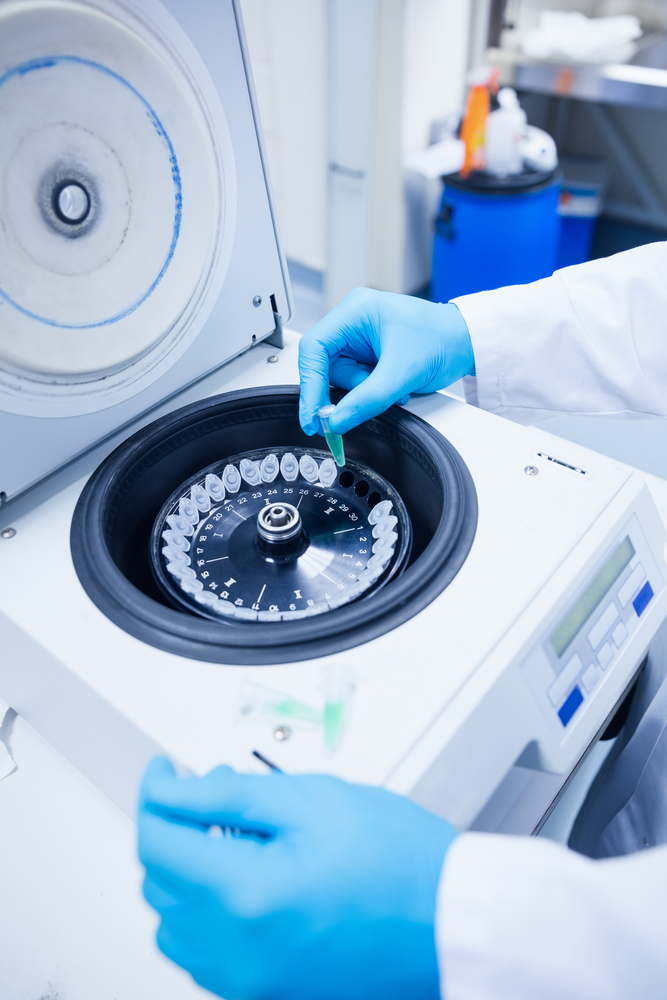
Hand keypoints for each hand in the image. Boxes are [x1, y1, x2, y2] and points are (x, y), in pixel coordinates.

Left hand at [139, 758, 456, 999]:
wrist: (452, 922)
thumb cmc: (402, 863)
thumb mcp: (311, 800)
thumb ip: (227, 794)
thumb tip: (173, 790)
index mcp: (246, 896)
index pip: (156, 841)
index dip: (156, 794)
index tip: (165, 774)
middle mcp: (238, 953)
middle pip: (159, 882)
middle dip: (176, 829)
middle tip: (214, 794)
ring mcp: (250, 984)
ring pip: (175, 924)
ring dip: (188, 874)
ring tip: (236, 838)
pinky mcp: (265, 995)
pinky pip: (205, 956)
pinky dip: (209, 915)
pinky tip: (249, 881)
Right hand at [299, 288, 473, 435]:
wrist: (467, 342)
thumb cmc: (443, 339)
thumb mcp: (402, 374)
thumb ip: (366, 400)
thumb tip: (335, 421)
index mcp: (355, 311)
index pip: (314, 349)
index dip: (310, 385)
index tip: (313, 416)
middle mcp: (353, 321)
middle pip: (326, 366)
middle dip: (347, 390)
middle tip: (355, 411)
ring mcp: (360, 338)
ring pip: (341, 377)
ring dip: (363, 392)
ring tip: (394, 390)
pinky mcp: (369, 353)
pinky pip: (356, 380)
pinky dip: (371, 391)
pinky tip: (393, 388)